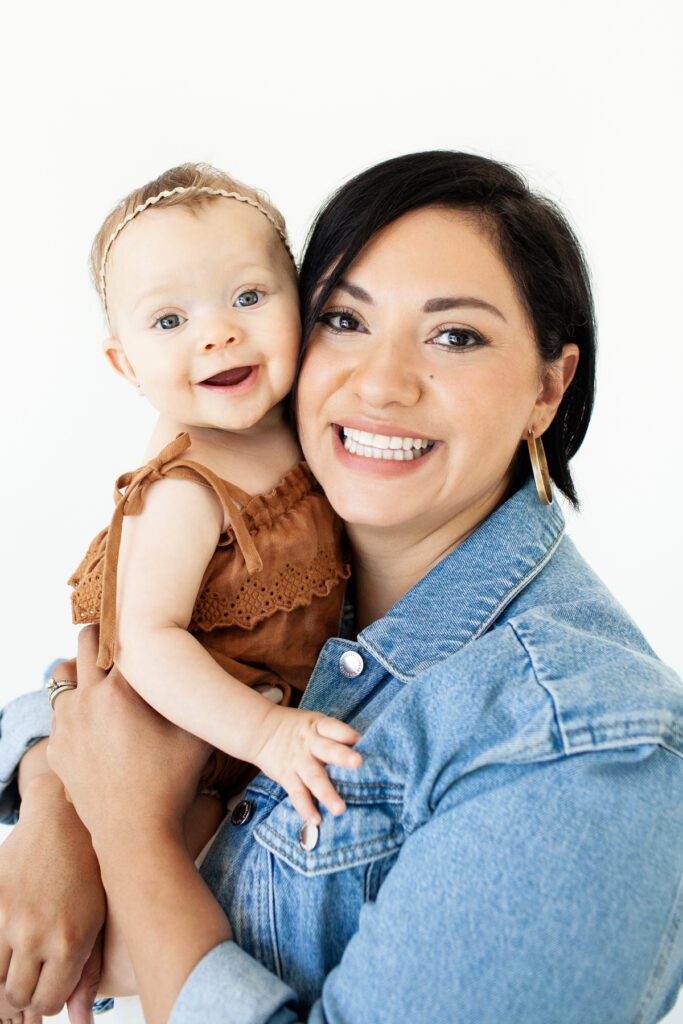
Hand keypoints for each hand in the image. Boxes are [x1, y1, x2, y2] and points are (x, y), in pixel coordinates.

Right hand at [0, 772, 104, 1020]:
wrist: (63, 822)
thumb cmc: (88, 871)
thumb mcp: (99, 921)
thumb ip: (87, 975)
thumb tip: (82, 1023)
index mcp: (70, 942)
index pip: (47, 1002)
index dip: (47, 1003)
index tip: (49, 991)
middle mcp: (36, 935)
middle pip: (16, 996)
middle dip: (23, 998)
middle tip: (30, 984)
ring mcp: (8, 920)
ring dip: (3, 982)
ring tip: (17, 969)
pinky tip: (7, 949)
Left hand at [47, 626, 212, 850]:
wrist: (134, 834)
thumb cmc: (171, 783)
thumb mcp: (201, 739)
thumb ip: (226, 706)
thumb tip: (275, 686)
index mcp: (121, 690)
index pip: (123, 635)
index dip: (137, 629)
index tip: (146, 627)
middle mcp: (86, 700)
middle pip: (86, 642)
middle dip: (104, 639)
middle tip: (124, 645)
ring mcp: (66, 725)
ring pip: (64, 678)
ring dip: (84, 674)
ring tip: (108, 684)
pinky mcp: (57, 750)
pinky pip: (60, 715)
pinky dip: (75, 710)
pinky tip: (98, 724)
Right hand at [254, 704, 361, 823]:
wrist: (261, 730)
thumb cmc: (297, 729)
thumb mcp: (314, 724)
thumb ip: (335, 736)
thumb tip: (366, 749)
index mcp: (319, 727)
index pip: (335, 728)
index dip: (348, 734)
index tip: (364, 742)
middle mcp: (310, 744)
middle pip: (328, 750)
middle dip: (343, 757)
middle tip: (359, 763)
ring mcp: (298, 761)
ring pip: (314, 777)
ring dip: (327, 794)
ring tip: (340, 809)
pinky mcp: (287, 777)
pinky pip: (297, 794)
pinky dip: (306, 808)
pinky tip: (316, 820)